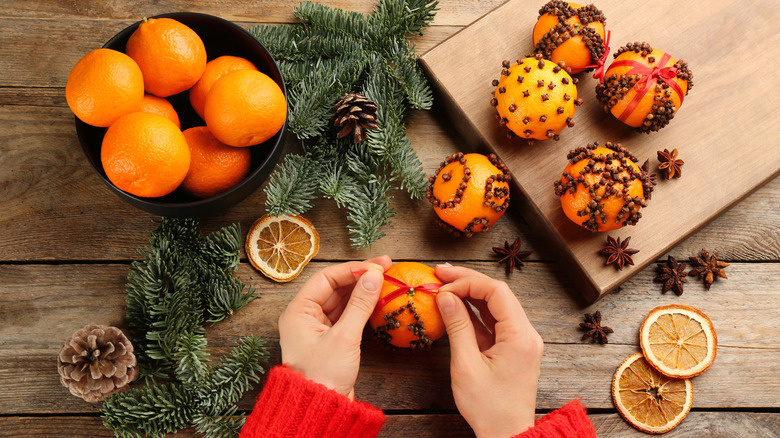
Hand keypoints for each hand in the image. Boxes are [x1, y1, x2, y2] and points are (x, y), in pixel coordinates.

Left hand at [278, 256, 390, 398]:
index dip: (353, 269)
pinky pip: (345, 315)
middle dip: (360, 277)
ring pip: (341, 300)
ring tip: (385, 281)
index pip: (326, 278)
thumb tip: (375, 276)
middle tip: (386, 268)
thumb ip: (361, 304)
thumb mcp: (344, 337)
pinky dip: (360, 307)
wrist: (320, 411)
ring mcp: (317, 328)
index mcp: (298, 311)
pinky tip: (376, 300)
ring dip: (362, 291)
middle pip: (334, 287)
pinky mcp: (329, 340)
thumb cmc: (323, 376)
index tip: (378, 265)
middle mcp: (305, 316)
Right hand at [434, 264, 543, 437]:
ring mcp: (521, 340)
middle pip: (497, 294)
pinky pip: (494, 321)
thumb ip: (457, 327)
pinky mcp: (513, 348)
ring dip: (470, 294)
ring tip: (443, 284)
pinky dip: (474, 312)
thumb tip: (445, 297)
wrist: (507, 435)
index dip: (468, 282)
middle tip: (440, 273)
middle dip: (468, 281)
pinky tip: (454, 305)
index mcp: (520, 336)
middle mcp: (526, 334)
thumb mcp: (466, 366)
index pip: (496, 292)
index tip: (443, 284)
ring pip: (495, 305)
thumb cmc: (489, 407)